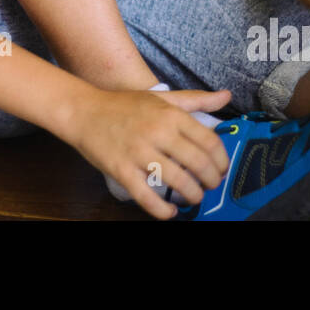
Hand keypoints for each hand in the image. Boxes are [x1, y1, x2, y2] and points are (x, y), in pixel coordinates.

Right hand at [66, 86, 232, 219]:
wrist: (84, 111)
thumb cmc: (125, 105)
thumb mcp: (162, 97)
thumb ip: (196, 100)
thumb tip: (226, 96)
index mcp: (171, 114)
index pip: (209, 141)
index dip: (222, 160)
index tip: (221, 169)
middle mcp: (158, 132)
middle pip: (199, 163)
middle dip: (212, 180)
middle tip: (211, 186)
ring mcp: (139, 152)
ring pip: (178, 181)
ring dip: (193, 195)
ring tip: (194, 197)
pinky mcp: (122, 170)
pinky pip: (147, 197)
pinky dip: (163, 210)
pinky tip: (170, 212)